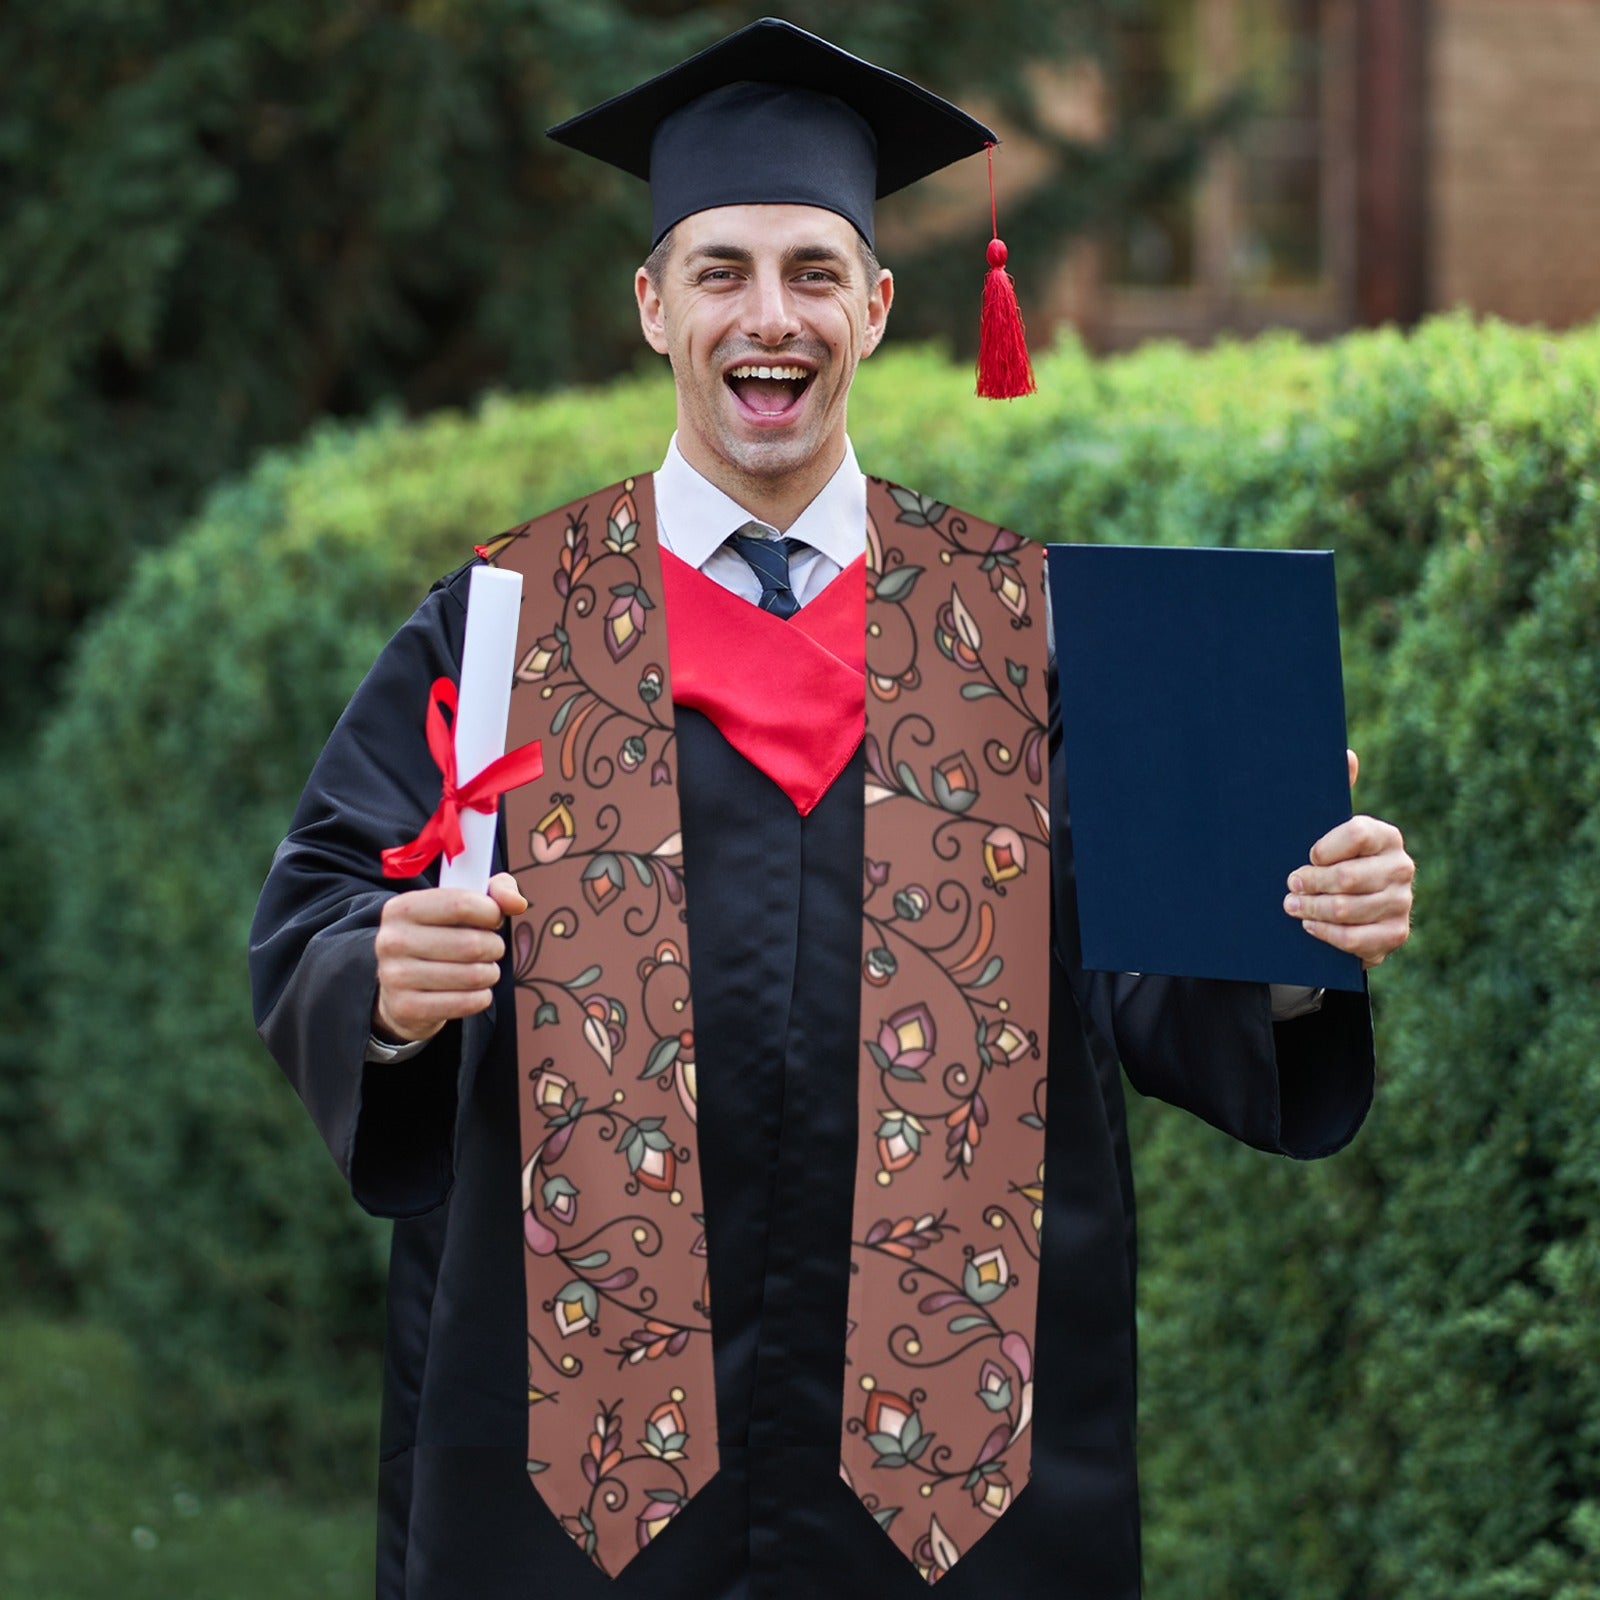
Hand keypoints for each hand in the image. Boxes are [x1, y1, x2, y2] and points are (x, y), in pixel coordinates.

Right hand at [372, 871, 527, 1043]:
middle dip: (494, 947)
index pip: (461, 904)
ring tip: (483, 970)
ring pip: (473, 975)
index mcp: (402, 908)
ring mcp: (395, 977)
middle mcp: (392, 940)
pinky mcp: (406, 1008)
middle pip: (472, 944)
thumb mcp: (461, 905)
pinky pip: (466, 1003)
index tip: (493, 919)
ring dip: (490, 973)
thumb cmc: (439, 938)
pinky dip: (481, 997)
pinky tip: (474, 991)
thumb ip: (495, 892)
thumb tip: (517, 903)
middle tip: (490, 949)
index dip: (491, 912)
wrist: (401, 988)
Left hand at [1283, 750, 1413, 967]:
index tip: (1306, 855)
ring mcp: (1402, 903)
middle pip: (1348, 877)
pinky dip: (1327, 934)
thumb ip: (1336, 792)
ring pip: (1348, 909)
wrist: (1351, 908)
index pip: (1356, 833)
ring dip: (1312, 909)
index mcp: (1386, 836)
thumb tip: (1346, 754)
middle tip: (1289, 885)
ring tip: (1291, 906)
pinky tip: (1310, 926)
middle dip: (1310, 883)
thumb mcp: (1329, 828)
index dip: (1325, 847)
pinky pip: (1356, 939)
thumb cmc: (1333, 860)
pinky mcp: (1395, 934)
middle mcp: (1401, 867)